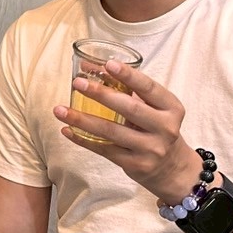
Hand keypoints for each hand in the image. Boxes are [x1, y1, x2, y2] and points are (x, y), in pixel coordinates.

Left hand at [53, 59, 203, 202]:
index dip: (129, 76)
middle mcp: (165, 128)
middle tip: (78, 83)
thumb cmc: (156, 128)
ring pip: (112, 132)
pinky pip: (105, 150)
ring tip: (60, 109)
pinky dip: (83, 139)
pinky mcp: (136, 165)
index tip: (108, 64)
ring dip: (82, 119)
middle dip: (101, 94)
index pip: (149, 88)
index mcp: (171, 108)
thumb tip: (88, 67)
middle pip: (130, 109)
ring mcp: (151, 149)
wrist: (173, 168)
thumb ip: (127, 87)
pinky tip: (67, 130)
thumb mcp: (153, 107)